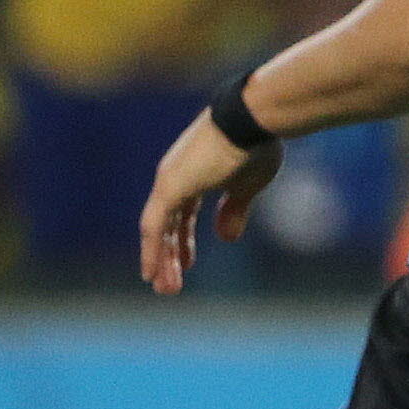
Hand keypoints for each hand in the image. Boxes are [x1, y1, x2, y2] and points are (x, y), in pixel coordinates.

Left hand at [137, 112, 278, 295]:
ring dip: (162, 260)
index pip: (183, 214)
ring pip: (158, 230)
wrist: (252, 120)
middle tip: (171, 286)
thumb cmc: (256, 146)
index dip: (185, 241)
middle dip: (171, 256)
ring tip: (165, 289)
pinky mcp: (169, 187)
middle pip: (168, 225)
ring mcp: (170, 182)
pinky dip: (152, 250)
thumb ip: (234, 211)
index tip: (187, 264)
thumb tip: (226, 238)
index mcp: (195, 176)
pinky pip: (154, 226)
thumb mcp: (248, 186)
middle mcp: (175, 178)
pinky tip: (152, 272)